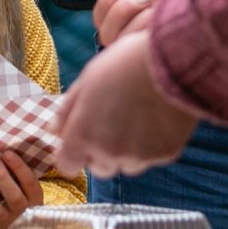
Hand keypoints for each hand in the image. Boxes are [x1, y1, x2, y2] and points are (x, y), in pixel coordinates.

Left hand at [0, 152, 44, 228]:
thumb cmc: (24, 200)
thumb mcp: (29, 190)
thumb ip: (21, 176)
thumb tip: (6, 151)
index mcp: (35, 199)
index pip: (29, 182)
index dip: (19, 167)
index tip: (7, 153)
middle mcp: (24, 212)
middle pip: (14, 197)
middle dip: (2, 178)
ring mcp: (8, 222)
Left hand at [52, 31, 198, 177]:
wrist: (174, 60)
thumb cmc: (125, 63)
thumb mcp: (87, 80)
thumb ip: (67, 111)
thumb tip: (53, 132)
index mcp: (84, 134)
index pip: (67, 165)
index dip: (73, 153)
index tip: (81, 139)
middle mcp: (109, 152)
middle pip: (98, 168)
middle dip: (101, 152)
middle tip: (112, 122)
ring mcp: (139, 156)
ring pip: (126, 166)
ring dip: (127, 151)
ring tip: (137, 118)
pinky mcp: (165, 155)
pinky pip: (151, 158)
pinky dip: (151, 145)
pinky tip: (156, 118)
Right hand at [92, 0, 197, 46]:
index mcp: (145, 16)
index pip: (105, 18)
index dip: (109, 1)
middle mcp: (144, 37)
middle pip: (103, 29)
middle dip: (116, 4)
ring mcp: (147, 50)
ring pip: (109, 36)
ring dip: (125, 10)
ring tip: (152, 1)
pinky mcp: (152, 58)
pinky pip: (124, 43)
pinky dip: (135, 21)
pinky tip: (157, 14)